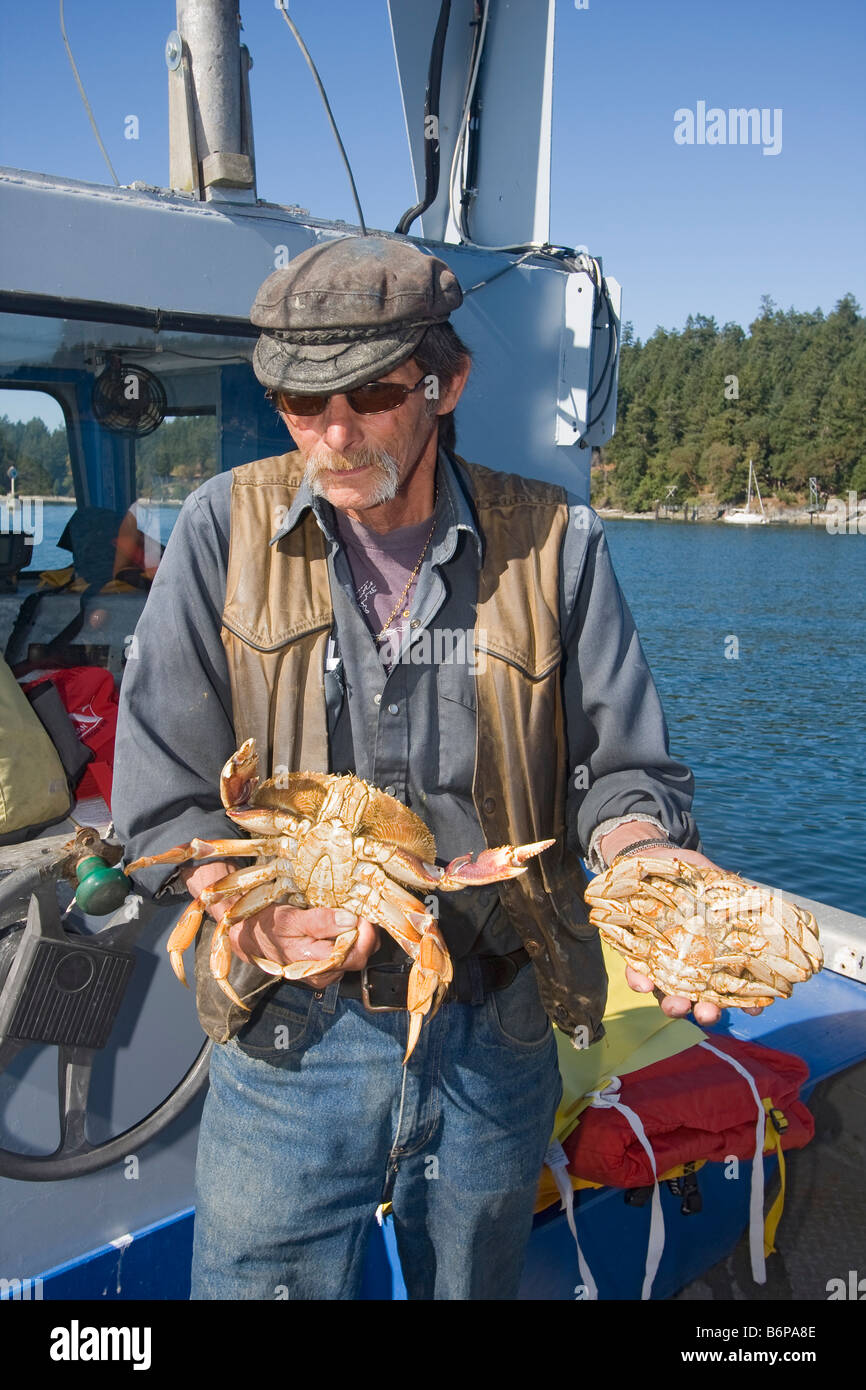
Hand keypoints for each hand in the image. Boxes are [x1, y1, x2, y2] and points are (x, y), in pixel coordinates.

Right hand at [182, 861, 379, 986]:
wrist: (248, 937)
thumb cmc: (267, 926)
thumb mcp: (290, 918)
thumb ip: (320, 921)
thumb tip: (349, 920)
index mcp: (315, 963)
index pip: (356, 956)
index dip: (367, 934)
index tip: (364, 913)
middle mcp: (323, 974)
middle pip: (360, 956)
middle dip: (366, 933)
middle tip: (360, 909)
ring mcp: (324, 973)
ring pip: (354, 956)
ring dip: (357, 935)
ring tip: (349, 914)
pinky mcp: (323, 968)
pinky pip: (345, 955)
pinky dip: (348, 938)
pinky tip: (340, 924)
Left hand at [612, 845, 764, 1024]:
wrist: (654, 861)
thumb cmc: (694, 877)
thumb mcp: (718, 884)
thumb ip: (736, 897)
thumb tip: (765, 904)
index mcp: (717, 956)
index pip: (735, 987)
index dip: (746, 1003)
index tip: (753, 1011)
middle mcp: (693, 967)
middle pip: (702, 999)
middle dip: (706, 1011)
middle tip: (708, 1013)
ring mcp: (666, 964)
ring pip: (670, 994)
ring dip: (674, 1005)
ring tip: (677, 1006)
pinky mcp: (638, 955)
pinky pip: (638, 974)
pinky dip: (640, 981)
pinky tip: (643, 985)